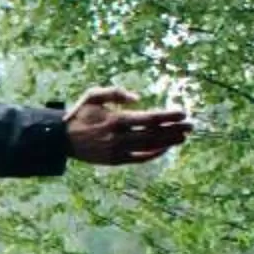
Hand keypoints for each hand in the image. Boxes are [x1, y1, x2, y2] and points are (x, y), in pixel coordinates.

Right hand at [64, 87, 189, 166]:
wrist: (61, 139)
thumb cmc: (80, 115)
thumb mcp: (93, 95)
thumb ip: (116, 93)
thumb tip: (138, 99)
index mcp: (115, 120)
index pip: (150, 118)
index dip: (169, 116)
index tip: (183, 112)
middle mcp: (119, 138)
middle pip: (154, 134)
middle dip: (175, 129)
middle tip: (192, 125)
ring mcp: (118, 151)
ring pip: (150, 147)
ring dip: (169, 142)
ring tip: (184, 137)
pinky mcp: (115, 161)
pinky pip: (140, 159)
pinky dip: (154, 153)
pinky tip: (165, 148)